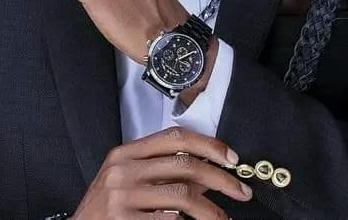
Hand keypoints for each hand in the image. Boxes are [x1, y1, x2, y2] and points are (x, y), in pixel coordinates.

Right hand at [73, 127, 251, 218]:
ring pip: (182, 196)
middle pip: (184, 165)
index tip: (232, 158)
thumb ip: (160, 172)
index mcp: (126, 153)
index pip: (175, 137)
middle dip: (221, 179)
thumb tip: (208, 172)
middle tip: (242, 192)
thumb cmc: (105, 210)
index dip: (208, 144)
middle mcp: (123, 170)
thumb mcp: (127, 180)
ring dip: (212, 210)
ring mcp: (121, 197)